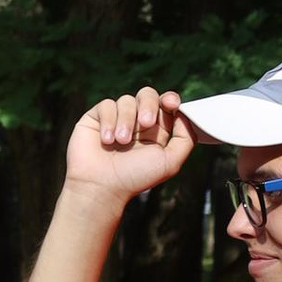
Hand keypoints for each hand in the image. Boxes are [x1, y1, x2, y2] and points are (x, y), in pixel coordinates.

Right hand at [64, 88, 195, 207]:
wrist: (101, 187)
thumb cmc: (134, 178)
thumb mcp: (170, 162)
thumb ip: (185, 139)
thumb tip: (185, 115)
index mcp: (155, 132)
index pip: (166, 105)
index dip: (170, 99)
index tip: (172, 103)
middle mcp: (136, 123)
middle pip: (148, 95)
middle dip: (149, 105)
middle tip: (145, 123)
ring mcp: (116, 119)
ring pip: (127, 100)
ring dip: (126, 120)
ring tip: (121, 142)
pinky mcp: (96, 118)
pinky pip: (107, 105)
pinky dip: (109, 121)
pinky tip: (107, 140)